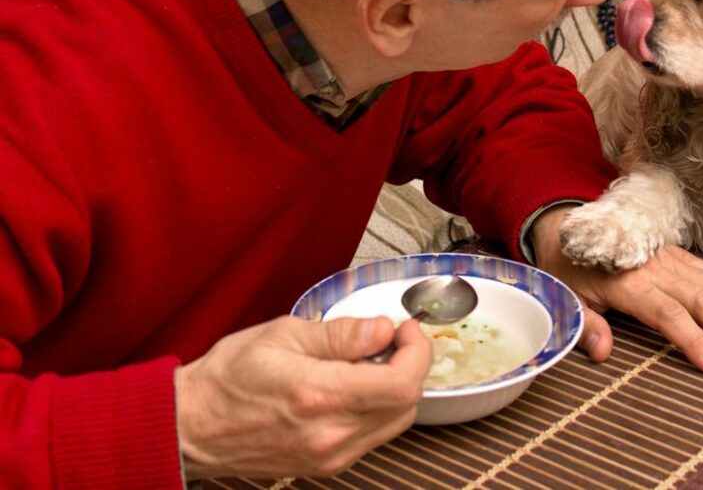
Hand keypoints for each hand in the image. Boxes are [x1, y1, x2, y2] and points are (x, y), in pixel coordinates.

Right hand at [175, 315, 431, 477]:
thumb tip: (384, 329)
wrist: (192, 426)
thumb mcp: (284, 334)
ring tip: (367, 361)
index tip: (404, 329)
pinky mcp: (326, 467)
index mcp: (320, 395)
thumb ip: (341, 334)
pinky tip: (353, 386)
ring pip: (395, 422)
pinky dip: (377, 408)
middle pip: (407, 405)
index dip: (418, 351)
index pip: (403, 383)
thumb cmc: (229, 376)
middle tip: (389, 339)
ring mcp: (330, 457)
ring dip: (396, 388)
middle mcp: (331, 434)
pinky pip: (373, 436)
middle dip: (410, 365)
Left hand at [531, 207, 702, 372]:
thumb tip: (603, 353)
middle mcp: (656, 269)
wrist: (567, 225)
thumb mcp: (565, 299)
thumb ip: (585, 325)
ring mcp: (670, 258)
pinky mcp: (677, 253)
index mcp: (628, 284)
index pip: (668, 314)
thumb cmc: (568, 270)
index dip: (693, 339)